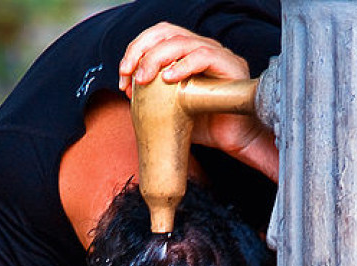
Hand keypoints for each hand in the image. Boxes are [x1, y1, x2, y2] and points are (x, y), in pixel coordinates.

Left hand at [119, 22, 273, 166]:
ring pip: (181, 42)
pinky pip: (204, 56)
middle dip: (140, 50)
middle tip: (127, 74)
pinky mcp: (231, 66)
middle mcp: (202, 48)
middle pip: (166, 33)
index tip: (123, 76)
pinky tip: (169, 79)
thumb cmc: (205, 125)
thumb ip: (152, 96)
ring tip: (143, 79)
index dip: (136, 50)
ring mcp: (218, 54)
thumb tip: (128, 89)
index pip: (158, 36)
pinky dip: (183, 65)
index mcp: (188, 54)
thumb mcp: (170, 109)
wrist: (234, 141)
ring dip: (156, 58)